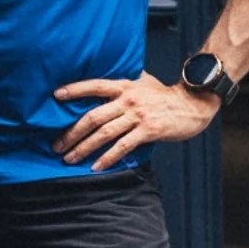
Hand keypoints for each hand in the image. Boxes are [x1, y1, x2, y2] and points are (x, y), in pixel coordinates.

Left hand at [54, 71, 217, 171]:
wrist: (193, 104)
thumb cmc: (165, 94)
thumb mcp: (142, 80)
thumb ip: (123, 81)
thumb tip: (103, 82)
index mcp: (124, 85)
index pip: (93, 85)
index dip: (74, 89)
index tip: (55, 96)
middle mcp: (128, 99)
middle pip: (93, 116)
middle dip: (71, 132)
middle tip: (57, 145)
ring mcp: (138, 115)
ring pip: (104, 133)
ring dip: (84, 148)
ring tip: (69, 158)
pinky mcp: (148, 130)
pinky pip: (122, 146)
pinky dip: (107, 158)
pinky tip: (96, 166)